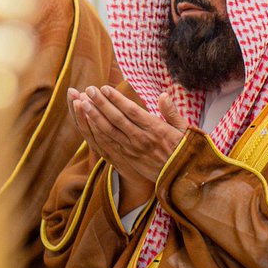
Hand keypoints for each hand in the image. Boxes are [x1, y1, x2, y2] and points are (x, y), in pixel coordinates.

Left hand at [68, 85, 188, 189]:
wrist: (181, 179)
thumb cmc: (183, 150)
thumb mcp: (184, 130)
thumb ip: (171, 112)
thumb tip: (164, 95)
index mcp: (156, 129)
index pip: (132, 111)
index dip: (116, 99)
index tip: (104, 88)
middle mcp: (141, 139)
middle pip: (116, 119)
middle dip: (101, 103)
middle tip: (89, 90)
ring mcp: (132, 150)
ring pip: (109, 131)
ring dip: (94, 116)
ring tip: (83, 103)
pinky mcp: (127, 158)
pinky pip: (109, 144)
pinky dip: (97, 132)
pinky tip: (88, 123)